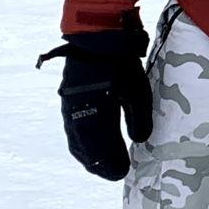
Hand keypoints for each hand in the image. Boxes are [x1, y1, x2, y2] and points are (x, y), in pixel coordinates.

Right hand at [37, 11, 153, 179]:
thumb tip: (139, 141)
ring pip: (76, 140)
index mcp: (96, 113)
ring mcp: (70, 106)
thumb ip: (138, 118)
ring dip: (88, 155)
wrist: (97, 36)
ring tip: (100, 165)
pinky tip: (87, 147)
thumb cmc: (121, 64)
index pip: (102, 148)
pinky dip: (80, 142)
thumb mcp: (137, 91)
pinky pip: (72, 128)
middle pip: (86, 148)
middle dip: (100, 163)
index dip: (111, 163)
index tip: (123, 172)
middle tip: (114, 173)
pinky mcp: (68, 99)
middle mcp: (79, 113)